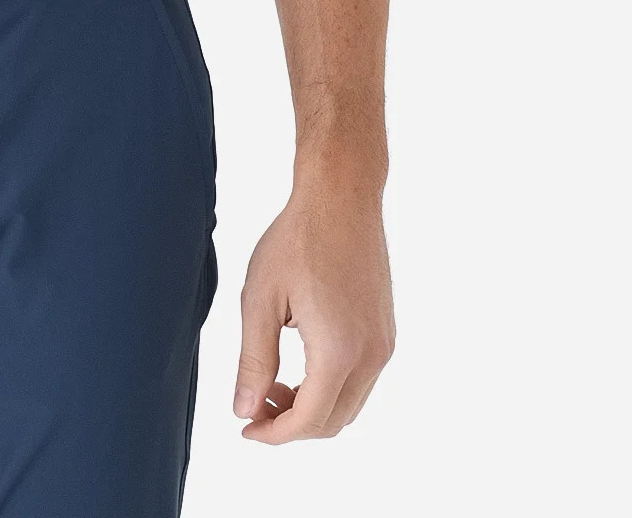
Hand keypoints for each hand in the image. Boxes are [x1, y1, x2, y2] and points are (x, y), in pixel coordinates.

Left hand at [232, 171, 394, 442]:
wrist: (341, 197)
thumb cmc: (297, 239)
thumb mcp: (261, 299)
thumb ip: (254, 361)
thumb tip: (245, 410)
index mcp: (338, 351)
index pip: (308, 420)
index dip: (273, 434)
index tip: (245, 427)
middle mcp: (370, 355)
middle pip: (332, 421)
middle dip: (291, 424)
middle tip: (255, 403)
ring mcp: (384, 345)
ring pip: (349, 404)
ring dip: (312, 406)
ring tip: (273, 381)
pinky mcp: (386, 332)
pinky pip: (360, 380)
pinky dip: (330, 386)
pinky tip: (299, 359)